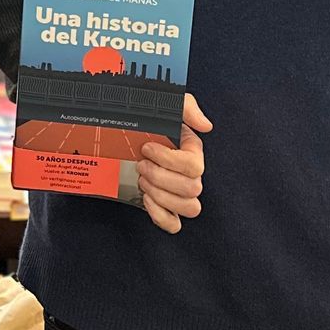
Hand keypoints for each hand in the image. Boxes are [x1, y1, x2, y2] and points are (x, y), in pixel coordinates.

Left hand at [138, 94, 211, 233]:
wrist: (122, 134)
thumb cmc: (145, 118)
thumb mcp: (165, 104)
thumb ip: (187, 107)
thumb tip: (206, 126)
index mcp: (193, 152)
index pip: (194, 167)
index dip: (169, 160)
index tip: (147, 148)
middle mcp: (191, 175)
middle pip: (192, 189)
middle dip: (160, 177)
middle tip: (140, 164)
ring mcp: (180, 194)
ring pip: (189, 208)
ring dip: (161, 195)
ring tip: (142, 180)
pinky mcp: (166, 209)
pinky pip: (175, 225)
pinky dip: (160, 215)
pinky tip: (146, 199)